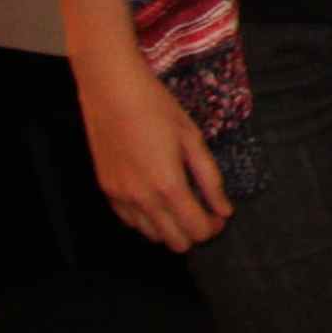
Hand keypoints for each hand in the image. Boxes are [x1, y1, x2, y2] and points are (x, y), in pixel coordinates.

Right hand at [75, 53, 232, 251]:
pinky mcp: (106, 189)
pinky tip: (156, 200)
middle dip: (194, 232)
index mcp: (168, 186)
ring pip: (151, 235)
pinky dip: (146, 219)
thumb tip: (225, 210)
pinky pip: (129, 221)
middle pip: (175, 242)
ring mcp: (120, 196)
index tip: (219, 215)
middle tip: (203, 212)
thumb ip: (210, 179)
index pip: (196, 230)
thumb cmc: (156, 108)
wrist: (111, 90)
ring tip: (180, 204)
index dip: (213, 227)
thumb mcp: (193, 139)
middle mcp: (142, 198)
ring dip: (170, 228)